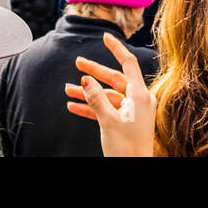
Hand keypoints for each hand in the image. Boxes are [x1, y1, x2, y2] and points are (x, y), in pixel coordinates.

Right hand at [64, 32, 155, 156]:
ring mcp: (133, 111)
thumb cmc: (127, 149)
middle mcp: (139, 100)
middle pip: (114, 79)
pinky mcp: (127, 122)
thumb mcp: (108, 121)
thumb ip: (96, 98)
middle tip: (77, 62)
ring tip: (68, 90)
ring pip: (108, 96)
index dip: (116, 48)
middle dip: (94, 72)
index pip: (128, 63)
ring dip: (88, 94)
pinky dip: (92, 108)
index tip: (105, 36)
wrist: (134, 171)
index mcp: (139, 95)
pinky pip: (108, 109)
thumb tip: (86, 79)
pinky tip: (74, 107)